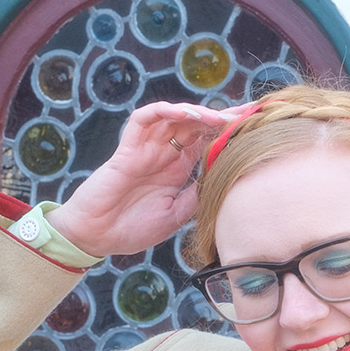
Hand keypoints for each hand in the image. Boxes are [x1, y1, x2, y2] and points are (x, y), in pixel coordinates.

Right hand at [52, 100, 253, 256]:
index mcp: (176, 169)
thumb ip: (196, 196)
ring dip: (196, 113)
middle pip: (194, 125)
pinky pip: (143, 120)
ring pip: (173, 118)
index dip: (227, 132)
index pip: (205, 141)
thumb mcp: (175, 215)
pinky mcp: (126, 150)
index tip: (253, 126)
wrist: (96, 237)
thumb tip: (226, 181)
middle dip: (220, 117)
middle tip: (245, 114)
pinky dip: (163, 112)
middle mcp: (163, 154)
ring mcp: (145, 149)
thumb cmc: (132, 228)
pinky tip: (184, 114)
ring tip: (218, 117)